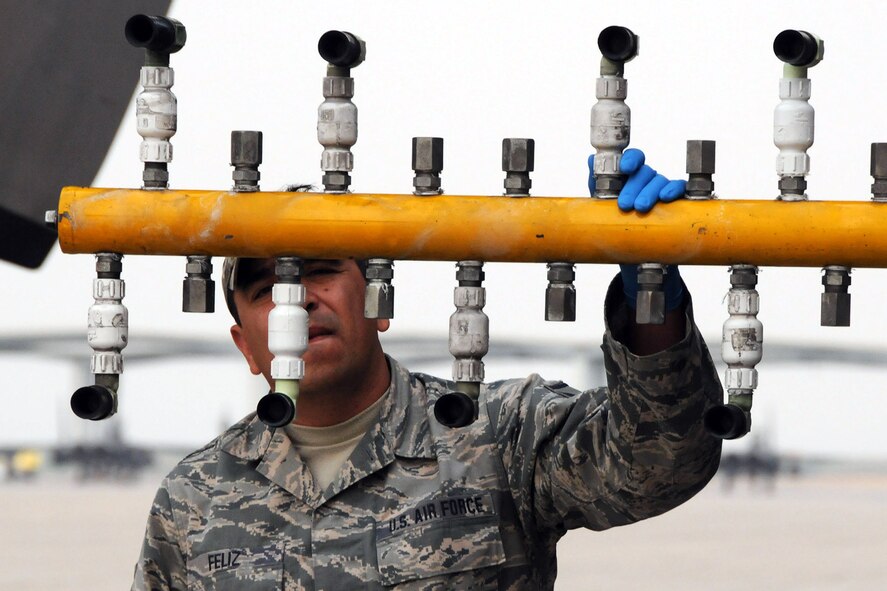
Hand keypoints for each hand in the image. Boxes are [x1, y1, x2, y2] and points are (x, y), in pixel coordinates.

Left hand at [586, 148, 686, 308]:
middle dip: (634, 187)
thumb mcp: (603, 204)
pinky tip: (665, 197)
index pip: (634, 159)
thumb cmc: (618, 225)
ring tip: (640, 208)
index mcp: (630, 177)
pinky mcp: (677, 202)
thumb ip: (597, 182)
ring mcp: (662, 189)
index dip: (631, 159)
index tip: (625, 168)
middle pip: (645, 172)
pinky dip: (673, 189)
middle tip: (625, 205)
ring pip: (659, 181)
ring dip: (650, 192)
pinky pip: (679, 188)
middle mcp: (647, 180)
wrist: (634, 255)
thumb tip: (591, 158)